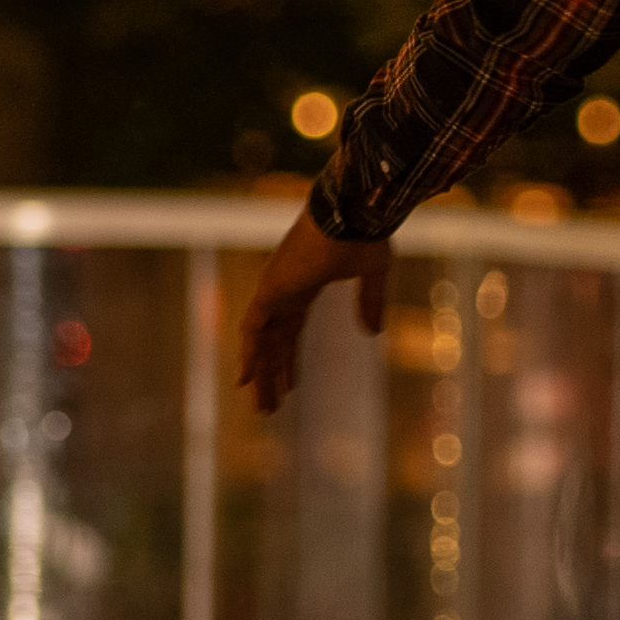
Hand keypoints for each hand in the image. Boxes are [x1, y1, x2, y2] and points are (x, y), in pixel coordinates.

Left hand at [237, 207, 392, 410]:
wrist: (352, 212)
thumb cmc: (364, 234)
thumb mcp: (373, 274)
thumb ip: (371, 302)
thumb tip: (374, 333)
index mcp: (306, 284)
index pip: (292, 329)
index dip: (290, 359)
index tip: (291, 387)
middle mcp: (285, 289)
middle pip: (274, 342)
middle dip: (273, 375)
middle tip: (271, 407)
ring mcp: (275, 288)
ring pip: (260, 341)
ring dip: (261, 374)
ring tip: (262, 407)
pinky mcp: (270, 289)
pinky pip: (252, 328)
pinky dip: (248, 354)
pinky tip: (245, 380)